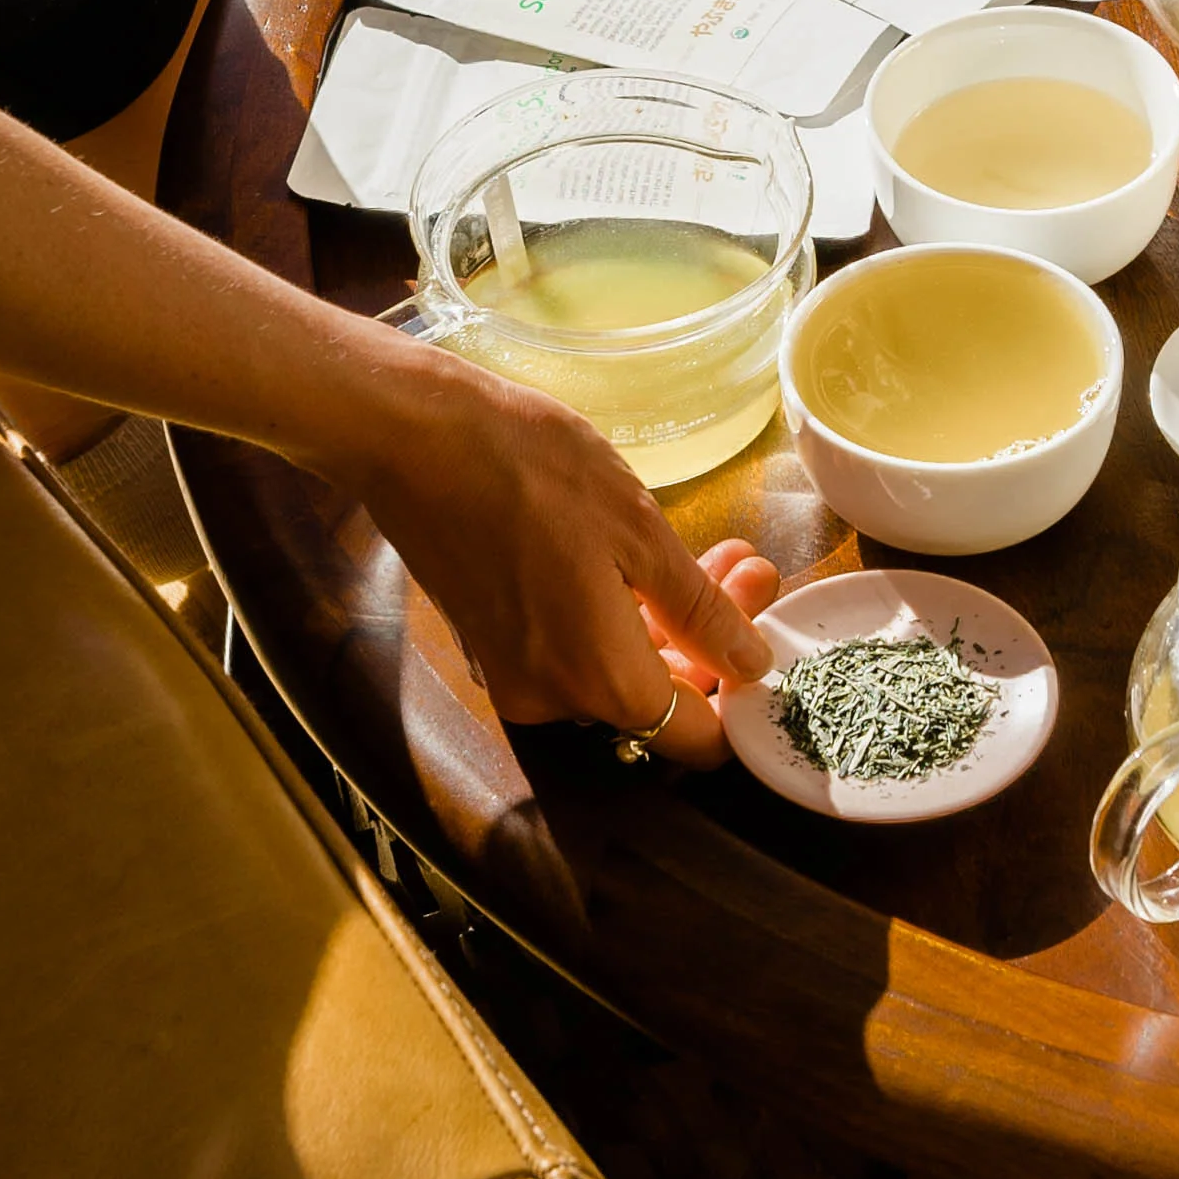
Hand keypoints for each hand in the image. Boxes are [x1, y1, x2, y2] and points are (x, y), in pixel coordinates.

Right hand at [324, 342, 776, 770]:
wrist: (414, 439)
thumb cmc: (533, 471)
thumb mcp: (640, 533)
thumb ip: (700, 611)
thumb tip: (751, 666)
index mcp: (598, 680)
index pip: (696, 739)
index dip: (742, 693)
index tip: (764, 626)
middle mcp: (551, 699)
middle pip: (660, 697)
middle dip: (713, 636)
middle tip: (751, 564)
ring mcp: (514, 673)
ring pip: (618, 668)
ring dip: (672, 618)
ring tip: (719, 550)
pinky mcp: (492, 642)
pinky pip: (574, 649)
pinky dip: (619, 614)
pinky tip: (648, 558)